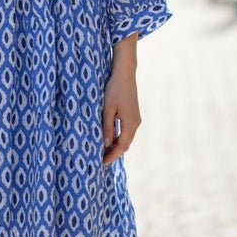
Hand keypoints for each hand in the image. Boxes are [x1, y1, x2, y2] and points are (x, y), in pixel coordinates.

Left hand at [102, 34, 140, 165]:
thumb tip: (105, 144)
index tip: (101, 162)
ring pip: (126, 138)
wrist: (125, 74)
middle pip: (125, 144)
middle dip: (114, 152)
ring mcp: (136, 119)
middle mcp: (136, 123)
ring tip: (103, 150)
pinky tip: (109, 138)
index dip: (112, 155)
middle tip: (100, 159)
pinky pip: (127, 131)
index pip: (122, 146)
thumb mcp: (107, 108)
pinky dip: (119, 137)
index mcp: (130, 123)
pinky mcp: (133, 114)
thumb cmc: (114, 89)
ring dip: (116, 145)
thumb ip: (107, 126)